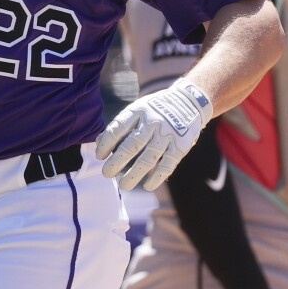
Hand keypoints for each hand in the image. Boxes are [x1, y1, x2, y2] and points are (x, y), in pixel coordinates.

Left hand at [96, 78, 212, 190]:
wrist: (188, 102)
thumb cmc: (154, 110)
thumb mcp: (137, 110)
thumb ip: (120, 125)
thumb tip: (99, 143)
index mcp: (138, 110)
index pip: (118, 128)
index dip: (106, 143)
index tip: (100, 156)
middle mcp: (152, 122)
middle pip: (132, 145)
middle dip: (117, 162)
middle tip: (106, 174)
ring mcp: (167, 134)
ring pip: (148, 158)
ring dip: (134, 174)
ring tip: (123, 185)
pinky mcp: (181, 145)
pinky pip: (167, 164)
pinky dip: (157, 177)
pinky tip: (147, 186)